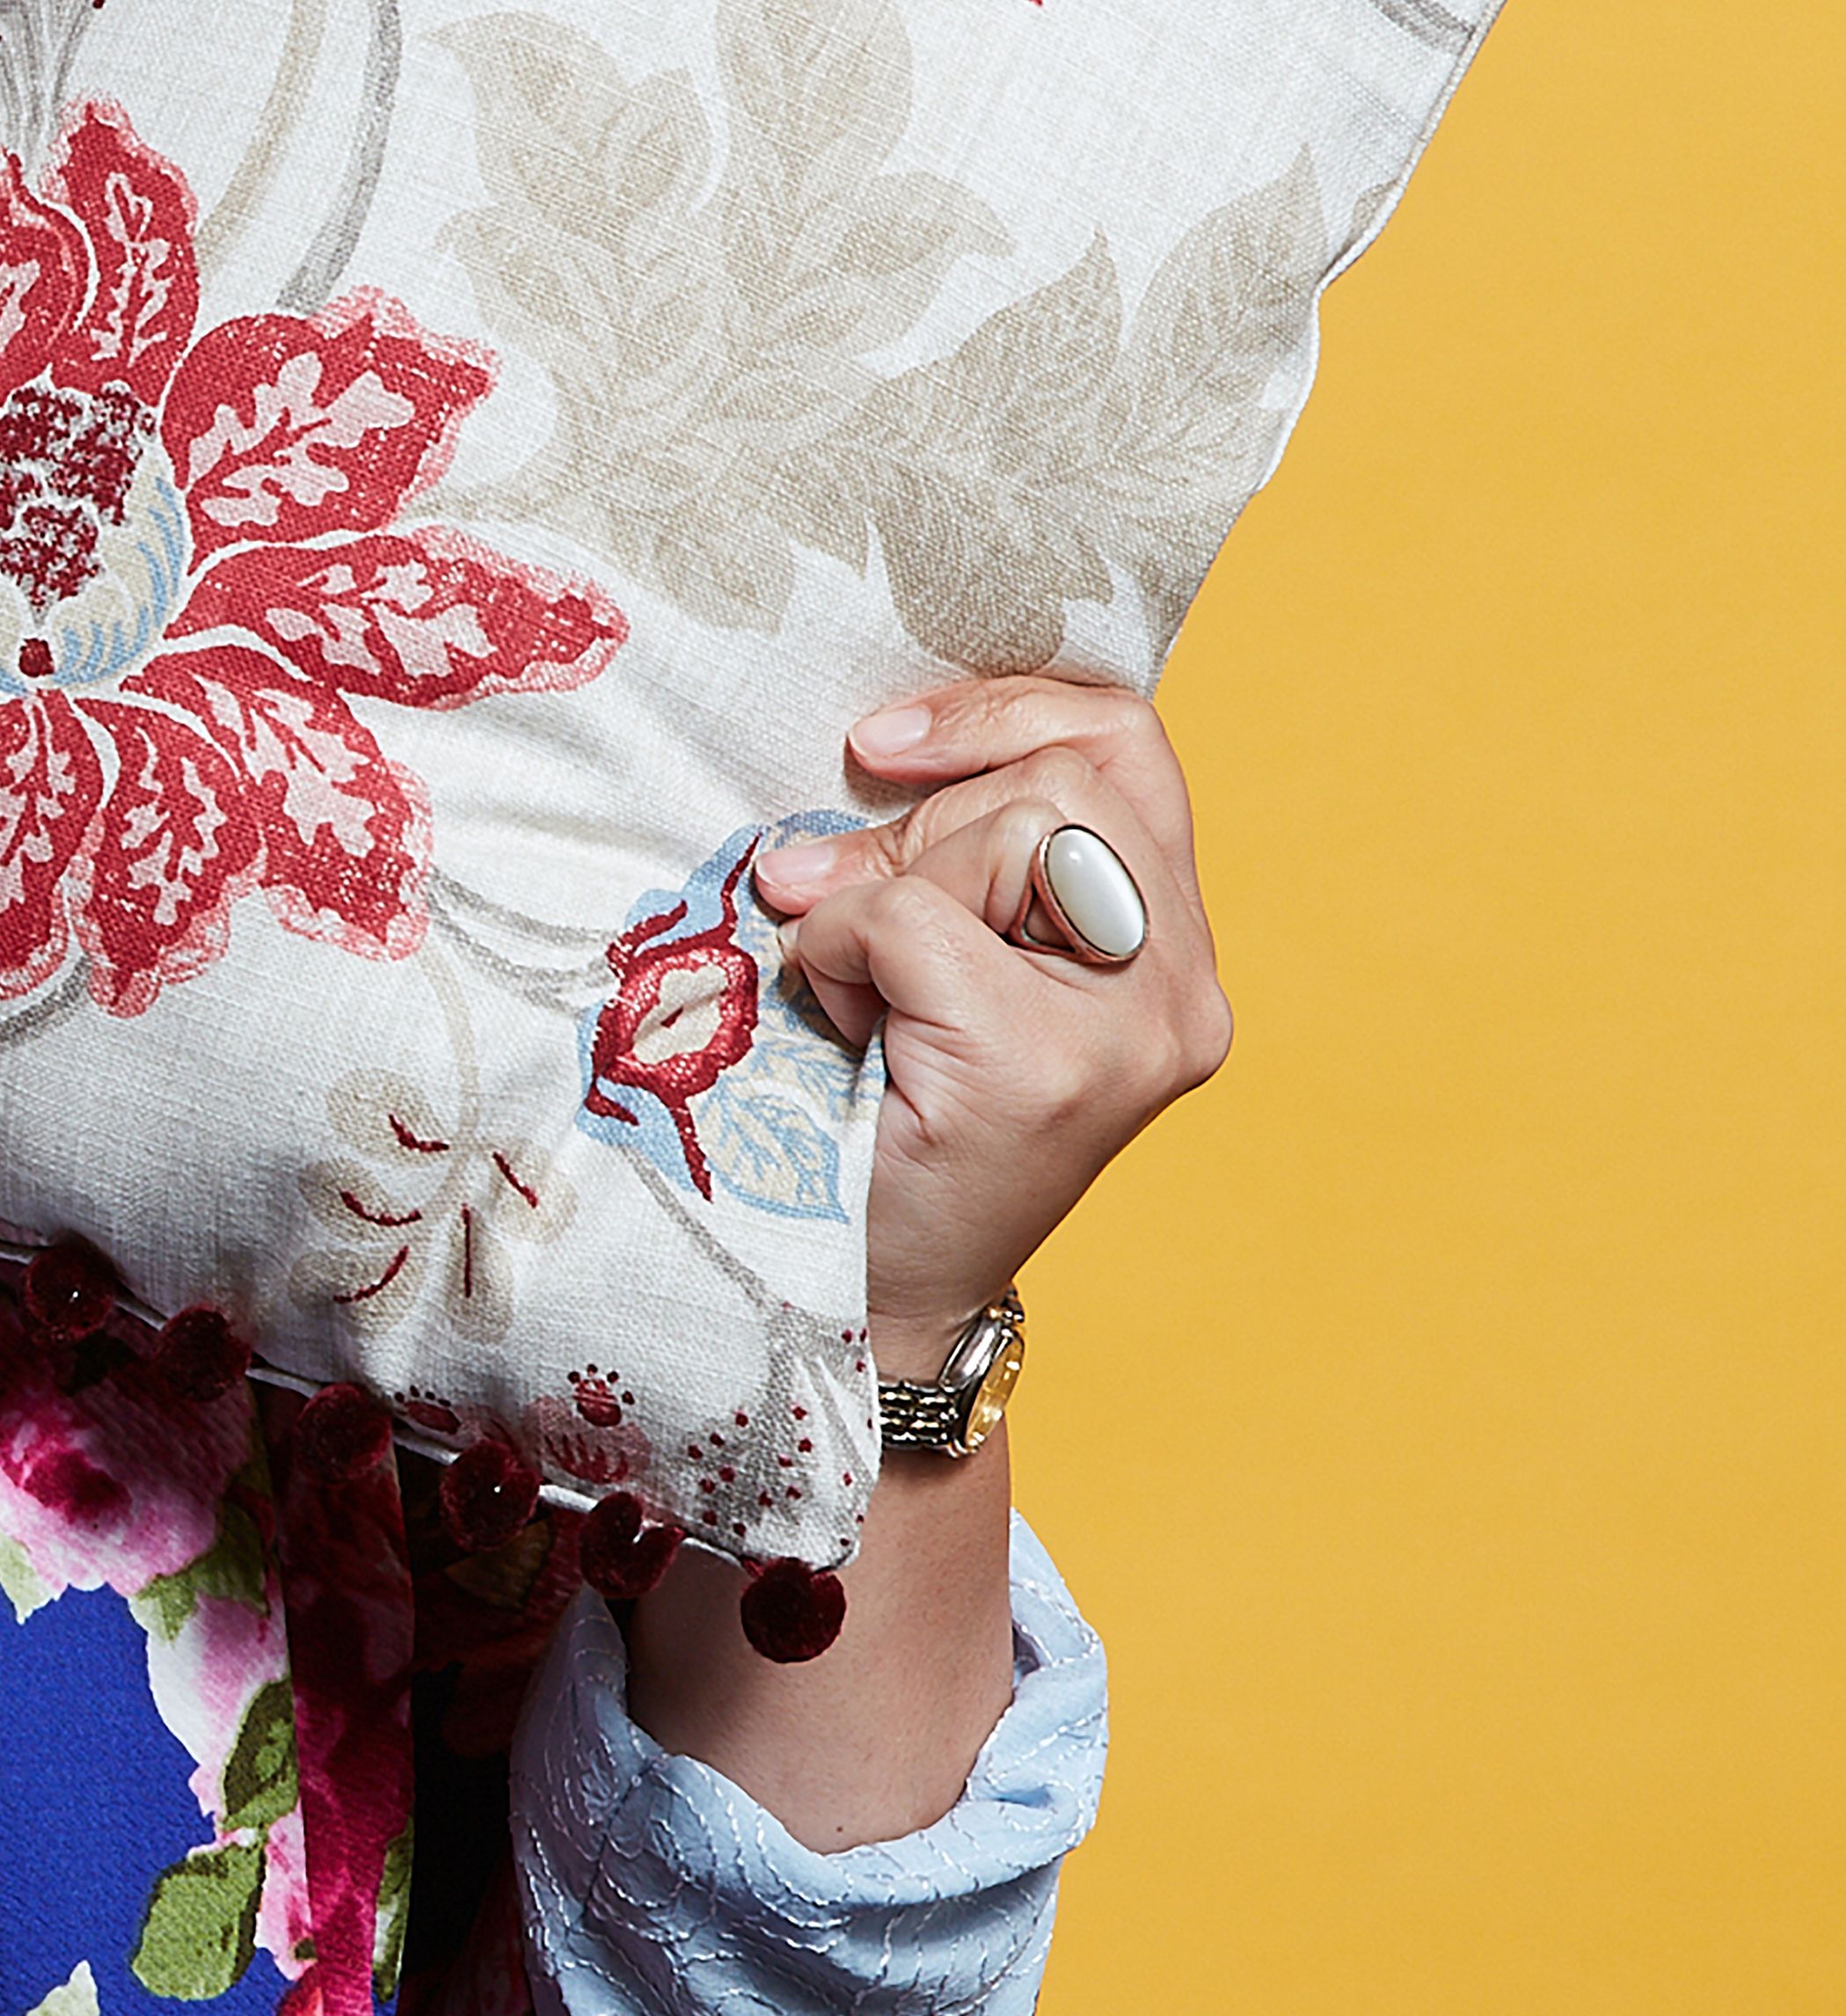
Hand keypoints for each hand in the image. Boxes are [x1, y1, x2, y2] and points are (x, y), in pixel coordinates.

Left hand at [624, 669, 1228, 1849]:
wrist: (865, 1306)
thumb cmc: (884, 1126)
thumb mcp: (939, 961)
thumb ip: (953, 858)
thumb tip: (869, 750)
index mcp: (1171, 951)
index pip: (1128, 746)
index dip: (1003, 709)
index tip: (880, 742)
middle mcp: (1181, 991)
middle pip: (1069, 776)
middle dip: (926, 818)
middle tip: (834, 899)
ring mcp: (1128, 1033)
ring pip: (1008, 832)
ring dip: (886, 890)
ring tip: (854, 987)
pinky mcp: (1040, 1067)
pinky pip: (913, 920)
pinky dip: (841, 954)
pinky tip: (840, 1026)